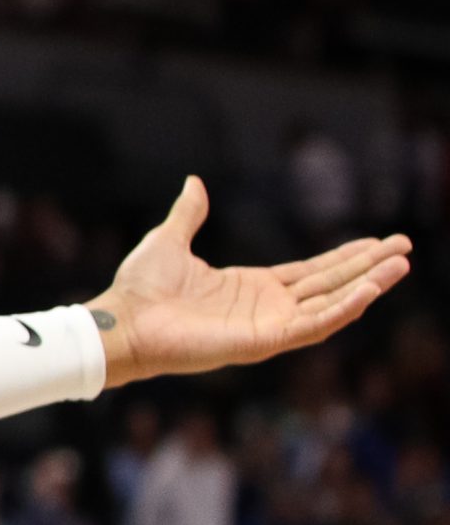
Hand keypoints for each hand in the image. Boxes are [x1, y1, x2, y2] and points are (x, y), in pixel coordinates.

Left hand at [87, 178, 410, 385]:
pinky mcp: (262, 342)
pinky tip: (368, 292)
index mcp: (250, 287)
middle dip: (368, 268)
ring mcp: (266, 326)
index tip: (377, 242)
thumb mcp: (170, 240)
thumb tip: (194, 182)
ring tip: (400, 264)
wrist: (121, 320)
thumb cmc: (139, 289)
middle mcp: (265, 307)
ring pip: (331, 305)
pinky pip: (312, 326)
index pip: (311, 272)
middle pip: (330, 285)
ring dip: (366, 286)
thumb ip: (189, 214)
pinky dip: (342, 310)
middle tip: (404, 248)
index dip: (346, 257)